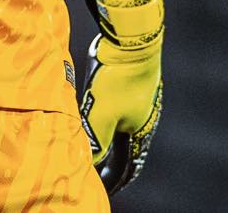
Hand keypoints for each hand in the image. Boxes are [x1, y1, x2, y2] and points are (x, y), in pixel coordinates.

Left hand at [79, 0, 163, 194]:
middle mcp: (142, 117)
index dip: (112, 178)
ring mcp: (136, 98)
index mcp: (140, 131)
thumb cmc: (118, 80)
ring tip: (86, 140)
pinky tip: (88, 109)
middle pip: (121, 144)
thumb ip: (97, 140)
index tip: (99, 187)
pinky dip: (100, 112)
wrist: (130, 40)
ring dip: (102, 133)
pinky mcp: (126, 80)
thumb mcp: (103, 114)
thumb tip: (90, 162)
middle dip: (107, 157)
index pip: (125, 164)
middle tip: (90, 167)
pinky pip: (111, 103)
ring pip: (116, 122)